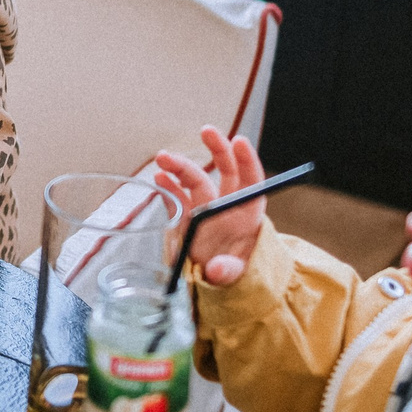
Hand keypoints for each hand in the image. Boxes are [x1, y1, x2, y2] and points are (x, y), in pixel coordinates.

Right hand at [149, 127, 266, 287]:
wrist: (216, 281)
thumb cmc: (234, 273)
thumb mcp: (236, 275)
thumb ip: (228, 271)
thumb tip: (216, 270)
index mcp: (247, 215)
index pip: (251, 182)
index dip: (247, 161)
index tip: (239, 141)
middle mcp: (227, 206)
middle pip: (226, 170)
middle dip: (217, 149)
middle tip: (206, 130)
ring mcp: (205, 208)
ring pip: (196, 180)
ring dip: (181, 167)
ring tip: (162, 158)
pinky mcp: (187, 216)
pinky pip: (178, 196)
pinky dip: (169, 185)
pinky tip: (159, 178)